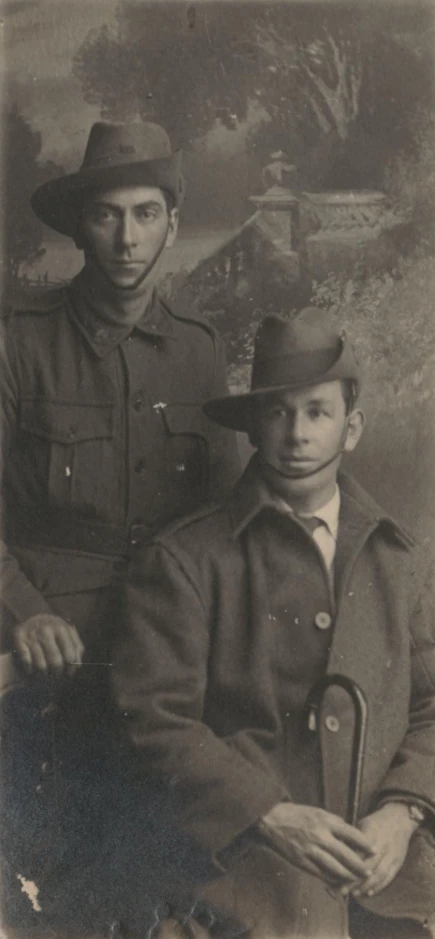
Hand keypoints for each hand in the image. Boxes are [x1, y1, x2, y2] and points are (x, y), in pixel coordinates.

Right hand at [13, 614, 84, 675]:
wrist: (31, 613)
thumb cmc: (53, 627)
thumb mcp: (67, 631)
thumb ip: (76, 646)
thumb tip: (77, 665)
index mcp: (62, 629)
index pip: (70, 656)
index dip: (70, 669)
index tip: (68, 673)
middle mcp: (47, 632)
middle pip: (56, 663)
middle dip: (57, 673)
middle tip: (55, 675)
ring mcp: (32, 637)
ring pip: (41, 666)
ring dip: (43, 674)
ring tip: (44, 674)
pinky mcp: (19, 641)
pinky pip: (26, 663)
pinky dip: (29, 669)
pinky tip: (31, 669)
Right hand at [259, 802, 374, 885]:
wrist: (272, 820)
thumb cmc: (296, 815)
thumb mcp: (318, 812)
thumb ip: (333, 822)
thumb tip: (349, 831)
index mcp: (326, 821)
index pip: (352, 834)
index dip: (365, 844)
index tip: (374, 851)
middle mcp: (321, 835)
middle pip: (346, 854)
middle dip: (360, 865)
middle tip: (369, 872)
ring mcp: (311, 849)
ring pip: (334, 867)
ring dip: (347, 875)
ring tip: (356, 880)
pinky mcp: (301, 860)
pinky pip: (320, 873)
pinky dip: (330, 879)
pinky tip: (337, 882)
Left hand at [343, 803, 417, 898]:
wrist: (399, 819)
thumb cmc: (375, 822)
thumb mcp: (361, 825)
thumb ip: (351, 840)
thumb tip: (335, 855)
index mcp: (371, 833)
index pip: (358, 853)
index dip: (347, 866)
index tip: (335, 877)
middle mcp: (383, 845)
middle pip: (368, 866)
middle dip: (355, 881)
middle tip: (341, 891)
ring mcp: (392, 855)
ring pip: (379, 874)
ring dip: (366, 886)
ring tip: (353, 894)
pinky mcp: (398, 862)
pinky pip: (389, 876)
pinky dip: (379, 886)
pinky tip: (369, 893)